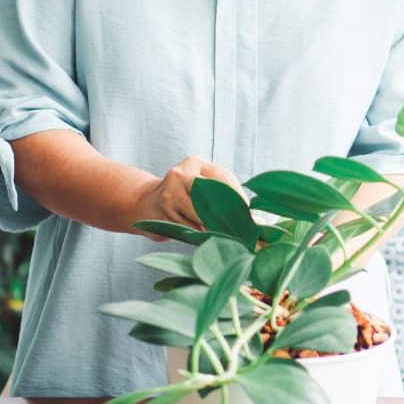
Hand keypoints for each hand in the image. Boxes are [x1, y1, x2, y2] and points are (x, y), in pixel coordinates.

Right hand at [132, 156, 246, 239]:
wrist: (143, 204)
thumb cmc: (182, 197)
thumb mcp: (200, 188)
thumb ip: (226, 199)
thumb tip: (260, 222)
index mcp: (195, 163)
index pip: (224, 181)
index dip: (240, 202)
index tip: (253, 220)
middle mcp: (181, 174)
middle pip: (214, 197)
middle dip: (230, 217)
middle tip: (247, 235)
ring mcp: (169, 193)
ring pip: (202, 215)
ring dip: (217, 229)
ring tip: (231, 240)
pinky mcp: (162, 212)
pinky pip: (189, 227)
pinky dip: (201, 235)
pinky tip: (209, 240)